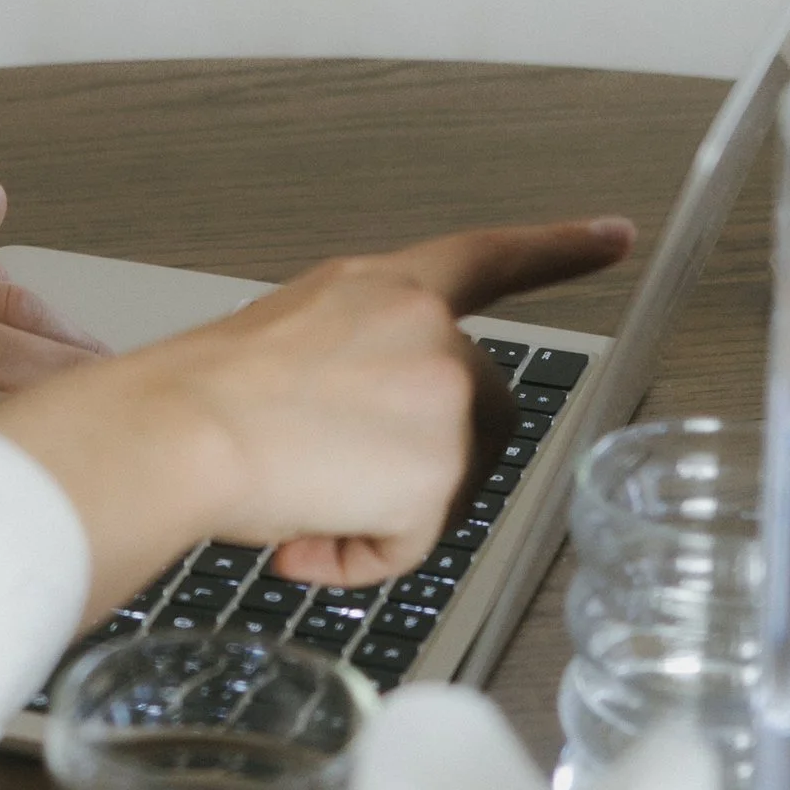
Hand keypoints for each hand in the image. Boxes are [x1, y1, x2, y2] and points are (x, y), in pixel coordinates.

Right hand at [0, 218, 634, 621]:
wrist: (175, 431)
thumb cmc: (197, 396)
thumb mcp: (285, 343)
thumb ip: (348, 372)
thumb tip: (351, 461)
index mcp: (379, 286)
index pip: (486, 257)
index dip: (557, 249)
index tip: (614, 235)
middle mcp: (425, 327)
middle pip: (476, 412)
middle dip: (423, 459)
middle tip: (332, 480)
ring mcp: (442, 395)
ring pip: (445, 483)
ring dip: (380, 509)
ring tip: (298, 500)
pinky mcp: (441, 469)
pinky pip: (414, 541)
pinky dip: (360, 554)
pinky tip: (304, 535)